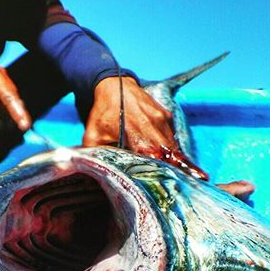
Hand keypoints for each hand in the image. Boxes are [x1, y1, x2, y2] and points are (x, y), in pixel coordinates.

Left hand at [83, 76, 207, 179]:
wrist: (114, 85)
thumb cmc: (103, 113)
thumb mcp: (93, 135)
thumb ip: (93, 156)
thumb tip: (89, 177)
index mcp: (135, 134)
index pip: (154, 158)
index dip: (163, 172)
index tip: (171, 183)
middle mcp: (152, 126)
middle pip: (168, 154)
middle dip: (174, 170)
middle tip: (180, 185)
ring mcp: (161, 119)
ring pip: (172, 145)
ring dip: (174, 160)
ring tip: (180, 175)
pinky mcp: (166, 115)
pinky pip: (172, 136)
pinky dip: (171, 148)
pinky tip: (170, 158)